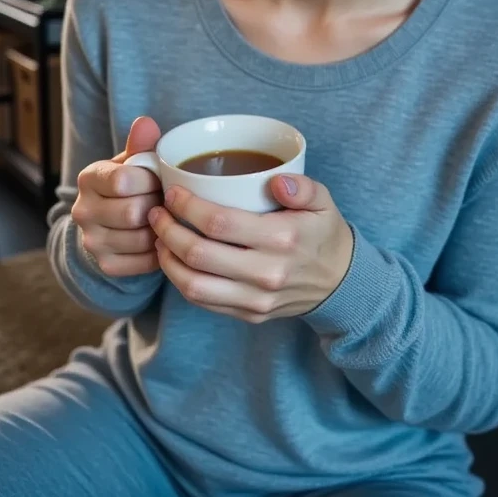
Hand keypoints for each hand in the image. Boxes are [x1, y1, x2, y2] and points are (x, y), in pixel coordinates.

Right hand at [71, 117, 162, 276]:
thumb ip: (141, 144)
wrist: (112, 219)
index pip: (122, 181)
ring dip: (162, 229)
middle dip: (158, 205)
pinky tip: (161, 237)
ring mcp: (92, 241)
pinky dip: (159, 251)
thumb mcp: (133, 161)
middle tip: (167, 201)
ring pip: (141, 238)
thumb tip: (146, 122)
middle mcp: (83, 211)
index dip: (150, 181)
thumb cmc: (131, 183)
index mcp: (89, 179)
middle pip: (133, 212)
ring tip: (165, 217)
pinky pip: (143, 262)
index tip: (159, 179)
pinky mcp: (105, 264)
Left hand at [148, 175, 353, 322]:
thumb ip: (303, 187)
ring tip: (159, 238)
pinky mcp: (249, 315)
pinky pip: (204, 302)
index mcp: (283, 239)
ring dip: (167, 260)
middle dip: (168, 231)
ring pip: (194, 285)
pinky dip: (181, 281)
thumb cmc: (323, 233)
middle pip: (199, 254)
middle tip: (157, 212)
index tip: (173, 193)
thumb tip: (277, 181)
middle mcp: (266, 273)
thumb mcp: (324, 201)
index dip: (188, 207)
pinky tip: (174, 261)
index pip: (220, 223)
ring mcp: (256, 299)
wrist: (341, 283)